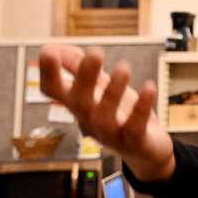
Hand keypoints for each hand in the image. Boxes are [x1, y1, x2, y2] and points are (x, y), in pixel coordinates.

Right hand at [38, 44, 174, 181]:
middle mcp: (89, 120)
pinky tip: (149, 86)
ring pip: (104, 118)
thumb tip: (53, 46)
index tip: (48, 52)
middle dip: (85, 77)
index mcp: (78, 104)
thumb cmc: (119, 113)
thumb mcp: (99, 87)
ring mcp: (111, 133)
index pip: (53, 92)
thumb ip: (78, 67)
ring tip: (123, 67)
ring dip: (113, 92)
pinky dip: (141, 108)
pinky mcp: (135, 142)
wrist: (146, 151)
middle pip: (79, 103)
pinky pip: (134, 128)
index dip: (48, 74)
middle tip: (95, 52)